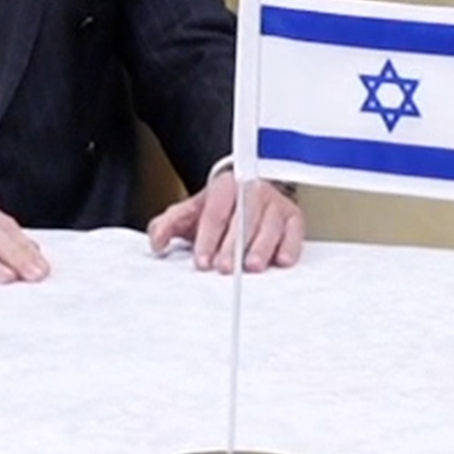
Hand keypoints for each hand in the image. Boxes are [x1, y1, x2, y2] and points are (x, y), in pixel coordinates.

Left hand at [146, 175, 303, 271]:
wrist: (245, 196)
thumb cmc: (218, 209)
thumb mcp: (188, 213)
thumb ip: (167, 225)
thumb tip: (157, 243)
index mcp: (226, 186)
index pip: (216, 212)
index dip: (208, 238)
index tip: (202, 260)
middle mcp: (253, 191)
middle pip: (244, 218)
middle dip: (234, 245)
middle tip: (225, 267)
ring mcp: (276, 204)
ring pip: (270, 225)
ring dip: (262, 247)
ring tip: (252, 266)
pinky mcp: (294, 218)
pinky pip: (295, 232)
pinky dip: (290, 247)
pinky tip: (281, 260)